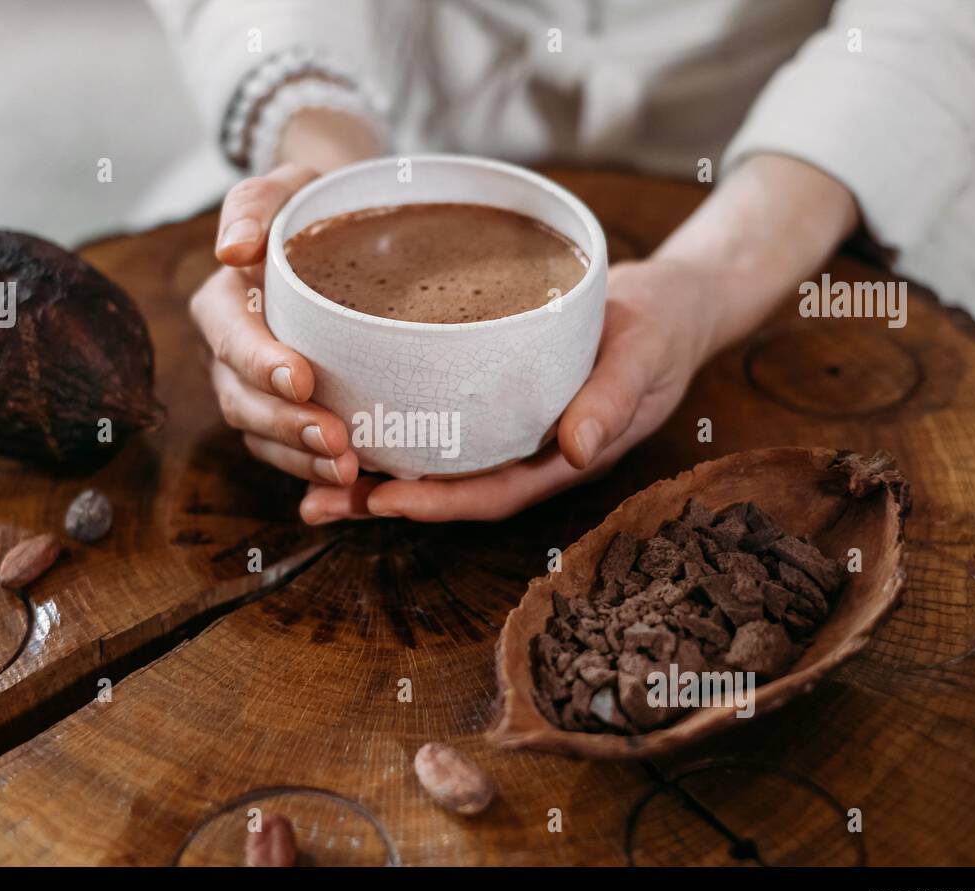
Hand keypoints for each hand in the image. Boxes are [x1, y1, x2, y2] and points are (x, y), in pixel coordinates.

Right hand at [191, 164, 360, 487]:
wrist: (346, 237)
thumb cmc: (315, 208)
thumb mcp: (287, 187)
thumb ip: (254, 205)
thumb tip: (231, 250)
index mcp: (224, 305)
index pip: (232, 339)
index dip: (260, 363)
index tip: (301, 378)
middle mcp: (232, 357)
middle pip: (244, 402)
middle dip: (286, 426)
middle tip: (336, 442)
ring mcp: (258, 393)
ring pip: (264, 439)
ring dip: (302, 460)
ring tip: (348, 470)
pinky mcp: (289, 418)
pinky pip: (293, 456)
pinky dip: (316, 476)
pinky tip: (354, 488)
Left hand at [300, 258, 719, 522]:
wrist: (668, 304)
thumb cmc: (660, 330)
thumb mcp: (644, 357)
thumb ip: (614, 399)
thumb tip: (580, 449)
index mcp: (561, 457)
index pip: (492, 493)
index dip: (438, 502)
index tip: (384, 499)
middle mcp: (525, 453)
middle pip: (446, 489)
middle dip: (381, 501)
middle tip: (314, 502)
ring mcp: (506, 430)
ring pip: (432, 462)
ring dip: (371, 472)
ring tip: (306, 475)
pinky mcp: (490, 397)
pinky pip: (435, 422)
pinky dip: (391, 426)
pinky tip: (342, 417)